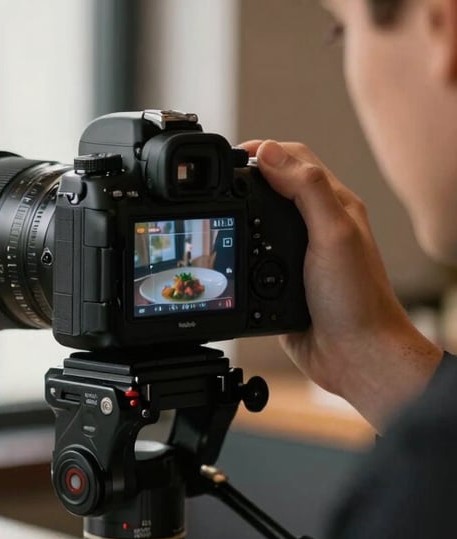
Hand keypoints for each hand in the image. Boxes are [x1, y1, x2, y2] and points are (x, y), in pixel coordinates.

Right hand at [239, 139, 441, 431]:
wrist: (353, 354)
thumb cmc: (355, 298)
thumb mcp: (333, 233)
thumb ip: (305, 190)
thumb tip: (269, 153)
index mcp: (335, 205)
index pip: (296, 160)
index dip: (264, 151)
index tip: (232, 155)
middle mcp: (318, 227)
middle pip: (276, 188)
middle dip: (247, 179)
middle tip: (217, 182)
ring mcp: (299, 256)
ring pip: (263, 224)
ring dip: (241, 215)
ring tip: (218, 212)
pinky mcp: (282, 285)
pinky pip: (256, 260)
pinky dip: (240, 252)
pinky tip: (229, 253)